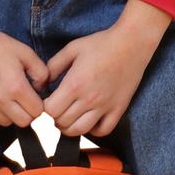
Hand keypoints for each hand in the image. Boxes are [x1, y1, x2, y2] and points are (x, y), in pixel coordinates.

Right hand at [0, 2, 48, 131]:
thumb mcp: (26, 53)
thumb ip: (42, 72)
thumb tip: (42, 90)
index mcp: (17, 86)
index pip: (37, 111)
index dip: (39, 103)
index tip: (33, 95)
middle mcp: (1, 99)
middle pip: (24, 121)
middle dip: (27, 111)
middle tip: (21, 98)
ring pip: (6, 123)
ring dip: (9, 114)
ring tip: (6, 98)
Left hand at [43, 0, 169, 137]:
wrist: (131, 43)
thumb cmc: (102, 44)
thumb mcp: (72, 49)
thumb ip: (54, 66)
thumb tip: (43, 83)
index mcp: (75, 83)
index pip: (51, 110)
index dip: (46, 106)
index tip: (49, 99)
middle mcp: (89, 98)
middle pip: (63, 123)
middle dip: (56, 117)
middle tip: (59, 107)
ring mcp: (105, 106)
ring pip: (80, 130)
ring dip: (70, 127)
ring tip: (70, 117)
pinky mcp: (118, 108)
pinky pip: (104, 130)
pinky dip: (94, 130)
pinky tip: (89, 120)